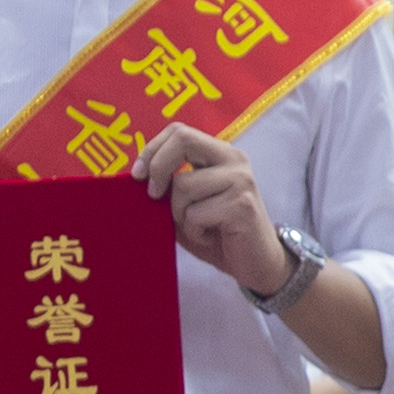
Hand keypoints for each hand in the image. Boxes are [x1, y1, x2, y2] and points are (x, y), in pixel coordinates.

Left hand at [140, 124, 288, 300]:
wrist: (257, 263)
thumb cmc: (218, 233)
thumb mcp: (187, 205)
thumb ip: (168, 187)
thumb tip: (137, 177)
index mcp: (220, 154)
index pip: (180, 131)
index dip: (152, 149)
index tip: (137, 176)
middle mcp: (234, 160)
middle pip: (183, 140)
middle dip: (158, 167)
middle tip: (153, 196)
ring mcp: (241, 180)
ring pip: (183, 185)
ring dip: (179, 214)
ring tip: (198, 227)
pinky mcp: (242, 205)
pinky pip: (195, 214)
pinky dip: (194, 232)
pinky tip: (210, 236)